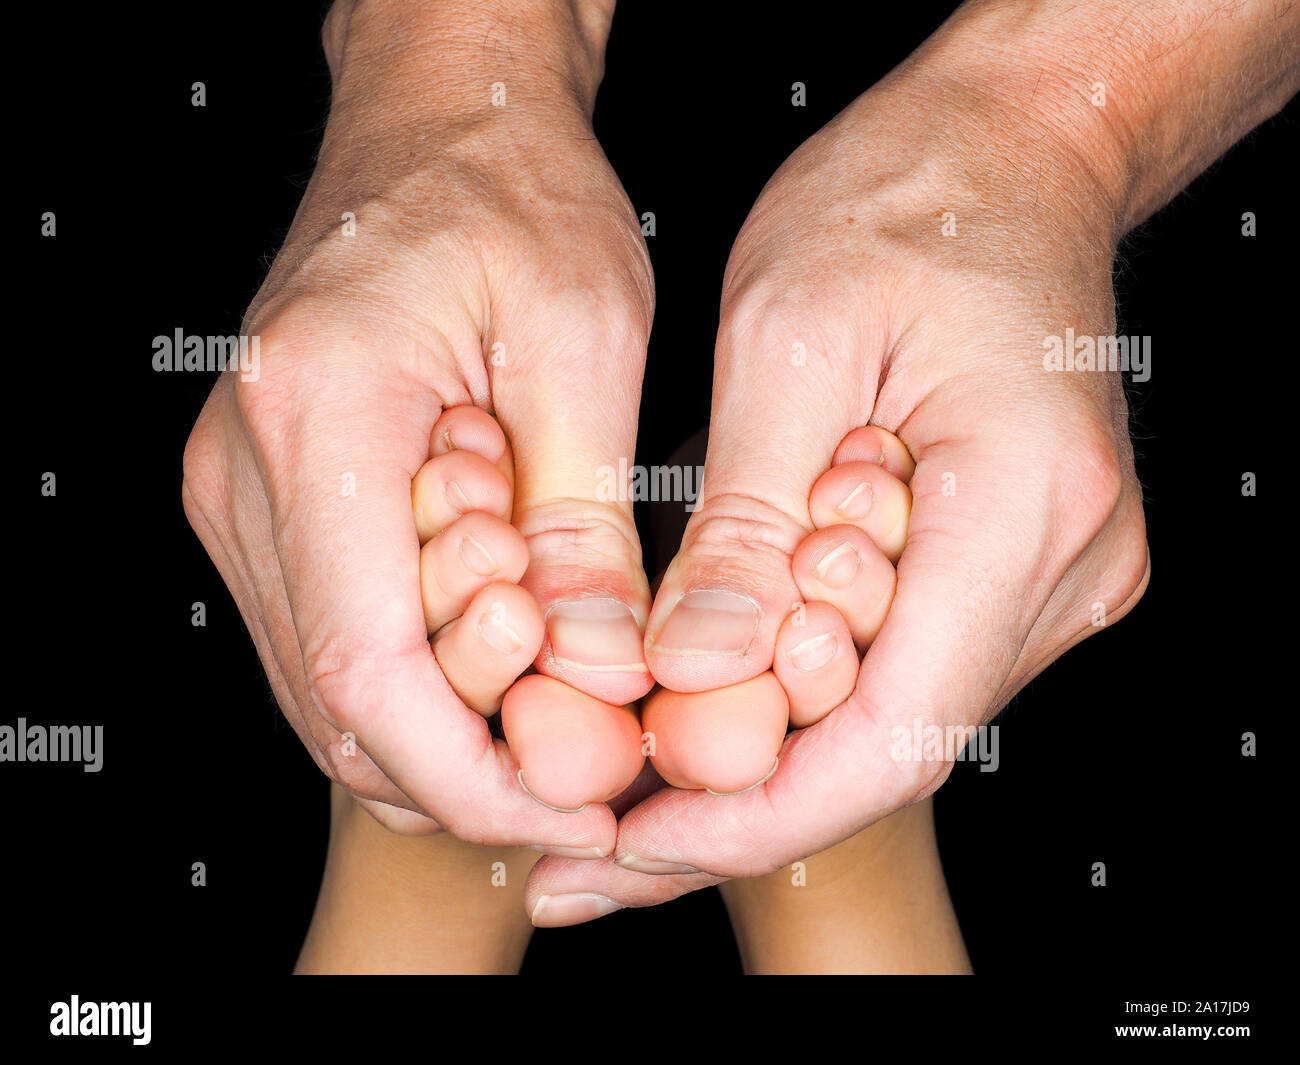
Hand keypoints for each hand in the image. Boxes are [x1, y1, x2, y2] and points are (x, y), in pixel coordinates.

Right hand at [182, 0, 652, 848]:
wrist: (438, 124)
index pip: (371, 673)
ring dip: (448, 732)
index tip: (573, 802)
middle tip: (591, 767)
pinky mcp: (270, 502)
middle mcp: (247, 469)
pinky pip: (334, 637)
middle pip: (337, 704)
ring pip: (328, 689)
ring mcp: (242, 492)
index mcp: (320, 418)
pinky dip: (422, 679)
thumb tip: (598, 675)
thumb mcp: (585, 346)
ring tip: (563, 708)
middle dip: (469, 770)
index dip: (474, 776)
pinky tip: (509, 653)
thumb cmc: (510, 196)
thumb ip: (581, 524)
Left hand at [523, 9, 1167, 918]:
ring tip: (609, 781)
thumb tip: (695, 677)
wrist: (1012, 150)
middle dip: (725, 803)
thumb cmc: (909, 204)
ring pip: (885, 722)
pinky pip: (897, 666)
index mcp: (1026, 507)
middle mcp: (1065, 567)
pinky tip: (693, 705)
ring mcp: (1052, 575)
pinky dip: (788, 694)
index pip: (891, 738)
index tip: (625, 847)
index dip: (748, 815)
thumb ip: (749, 522)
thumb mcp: (794, 339)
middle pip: (885, 752)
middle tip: (582, 841)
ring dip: (749, 757)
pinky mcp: (1015, 566)